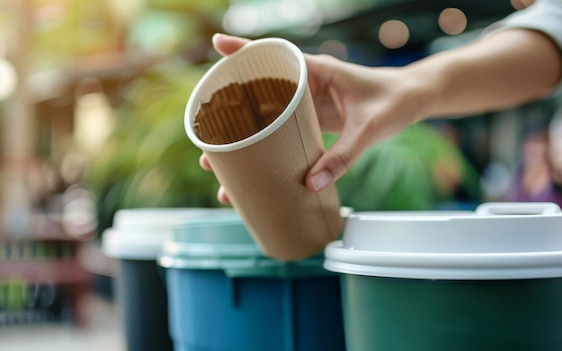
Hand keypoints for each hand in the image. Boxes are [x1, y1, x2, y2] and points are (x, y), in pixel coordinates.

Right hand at [199, 34, 427, 201]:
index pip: (276, 56)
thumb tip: (310, 184)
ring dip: (244, 139)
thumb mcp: (369, 128)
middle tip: (206, 142)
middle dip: (230, 113)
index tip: (218, 45)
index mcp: (318, 71)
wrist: (413, 102)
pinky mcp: (311, 122)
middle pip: (260, 93)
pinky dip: (266, 149)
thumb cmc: (395, 102)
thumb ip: (342, 156)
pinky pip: (283, 132)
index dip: (245, 50)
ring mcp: (306, 105)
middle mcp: (306, 85)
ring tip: (220, 167)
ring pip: (266, 117)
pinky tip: (255, 171)